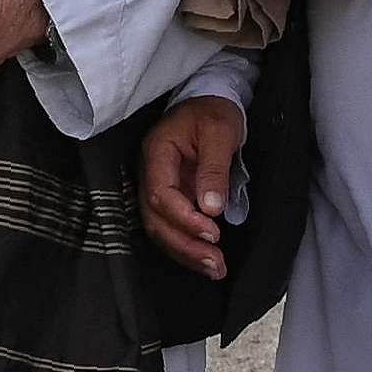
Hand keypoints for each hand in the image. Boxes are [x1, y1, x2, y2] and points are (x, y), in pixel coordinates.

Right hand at [141, 95, 246, 278]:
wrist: (211, 103)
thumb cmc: (214, 113)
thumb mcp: (220, 132)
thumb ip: (214, 168)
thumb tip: (210, 207)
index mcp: (157, 153)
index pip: (161, 194)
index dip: (184, 218)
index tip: (213, 232)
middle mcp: (151, 173)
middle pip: (156, 219)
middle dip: (185, 244)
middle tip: (215, 262)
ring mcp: (159, 187)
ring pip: (161, 229)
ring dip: (186, 252)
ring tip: (215, 269)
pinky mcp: (171, 198)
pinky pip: (171, 227)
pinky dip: (187, 247)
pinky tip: (206, 261)